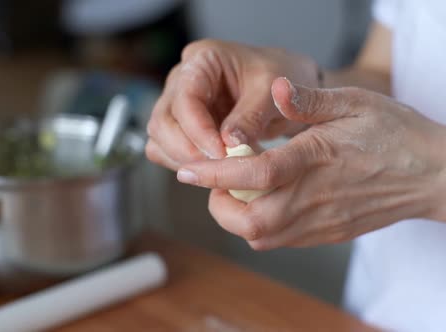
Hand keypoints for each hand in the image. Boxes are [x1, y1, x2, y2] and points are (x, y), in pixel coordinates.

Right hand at [146, 39, 319, 169]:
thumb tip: (228, 143)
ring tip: (217, 171)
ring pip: (159, 138)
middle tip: (217, 168)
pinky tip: (212, 170)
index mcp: (202, 59)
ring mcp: (178, 104)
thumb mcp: (272, 92)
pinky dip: (185, 164)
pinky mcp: (182, 127)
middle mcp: (182, 79)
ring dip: (183, 160)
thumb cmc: (280, 78)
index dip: (199, 131)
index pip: (185, 99)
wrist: (286, 90)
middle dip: (186, 150)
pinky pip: (167, 150)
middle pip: (162, 121)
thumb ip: (250, 116)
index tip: (221, 153)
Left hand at [176, 78, 445, 249]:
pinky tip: (264, 201)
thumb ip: (310, 99)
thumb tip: (273, 89)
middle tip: (213, 180)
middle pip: (250, 222)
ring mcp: (323, 222)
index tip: (186, 169)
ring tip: (235, 190)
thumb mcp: (356, 101)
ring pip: (263, 238)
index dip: (214, 174)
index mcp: (318, 159)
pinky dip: (260, 226)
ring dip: (237, 218)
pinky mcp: (329, 233)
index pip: (255, 175)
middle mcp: (316, 197)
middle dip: (218, 205)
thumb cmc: (397, 133)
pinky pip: (283, 240)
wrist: (435, 175)